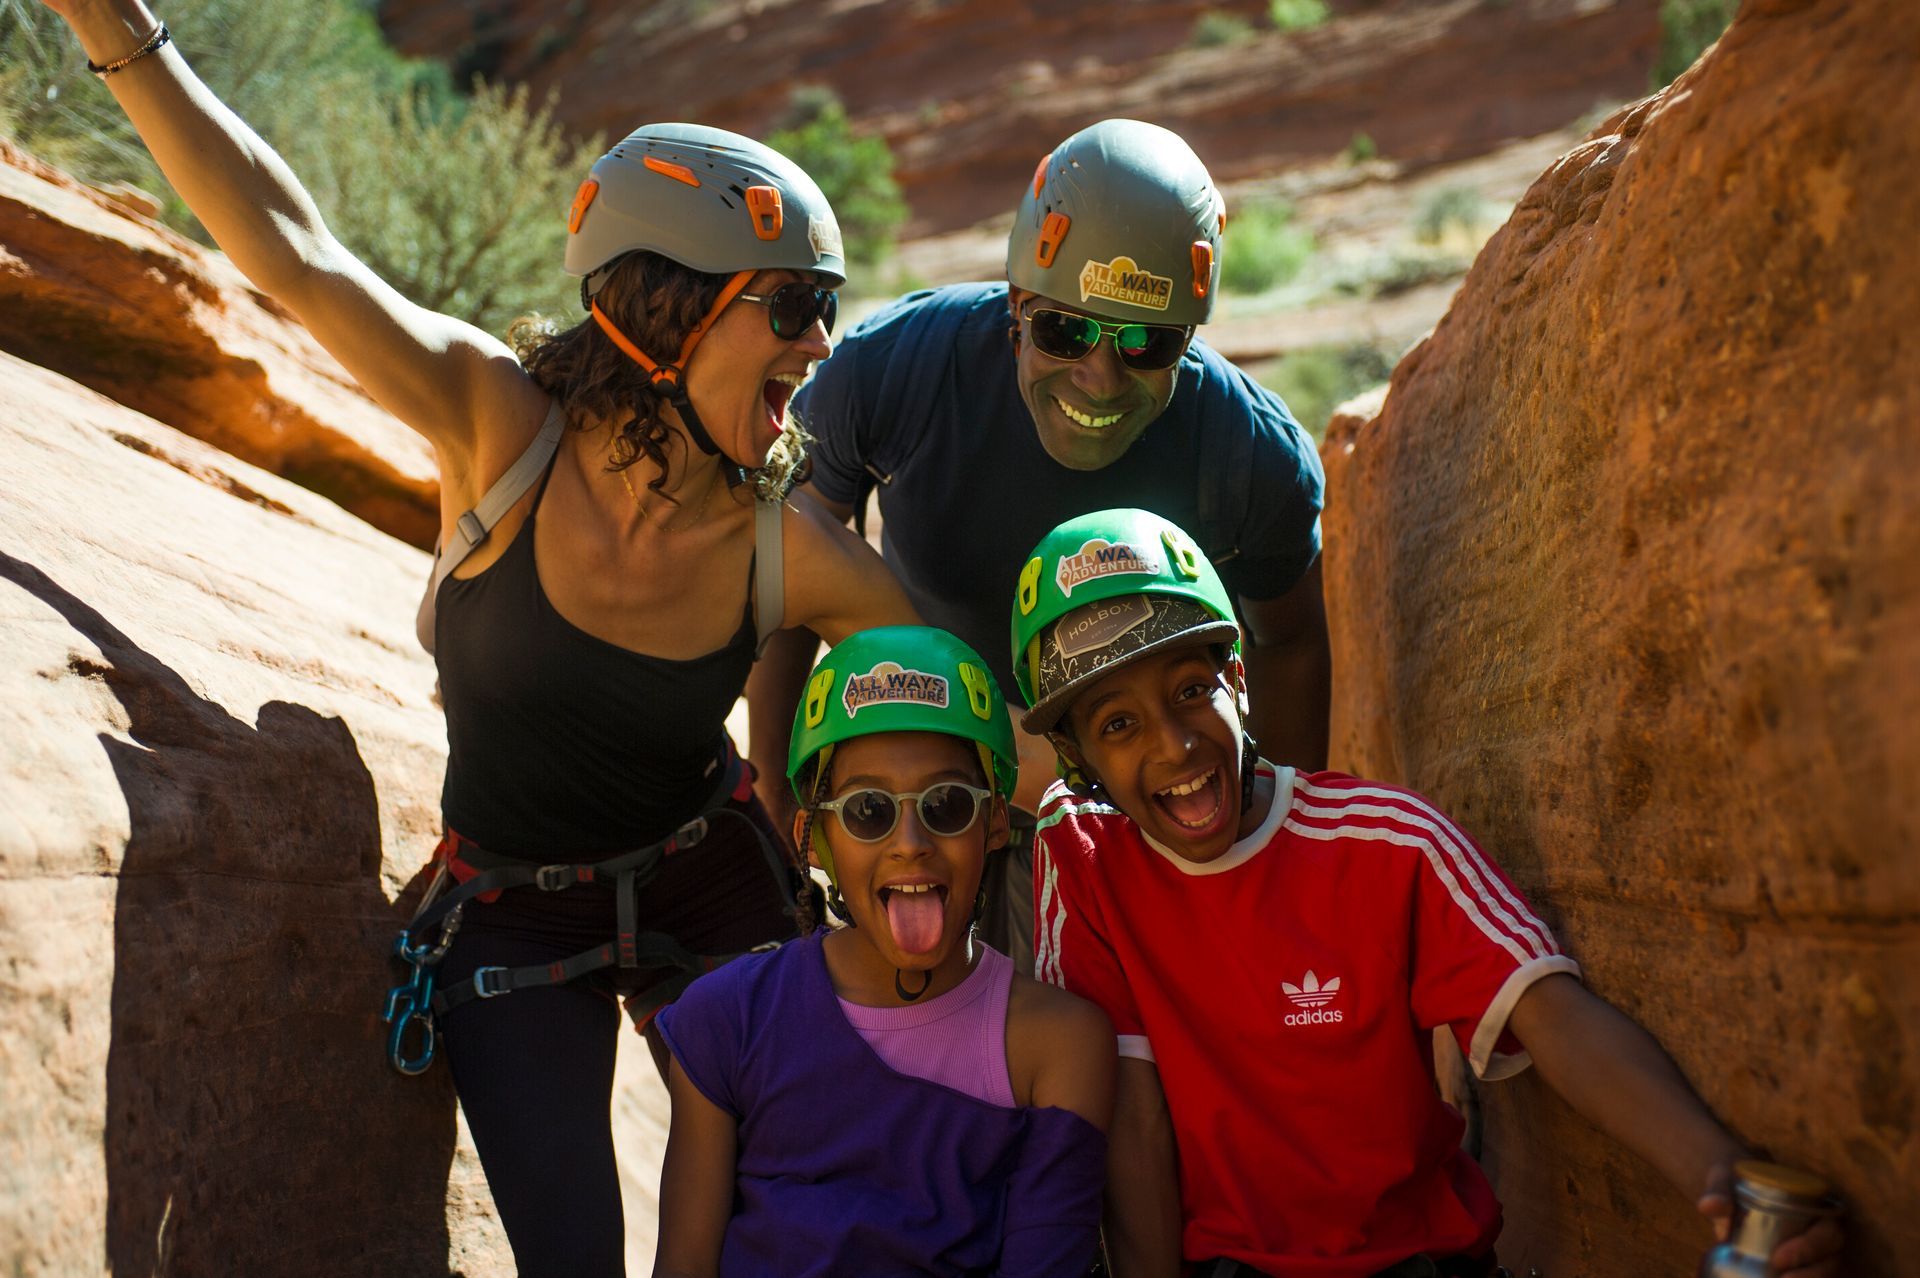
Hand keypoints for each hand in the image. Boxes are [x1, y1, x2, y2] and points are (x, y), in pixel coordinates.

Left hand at [1697, 1164, 1844, 1277]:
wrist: (1733, 1190)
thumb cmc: (1735, 1180)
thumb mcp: (1725, 1179)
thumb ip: (1718, 1190)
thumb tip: (1709, 1206)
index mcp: (1815, 1206)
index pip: (1828, 1231)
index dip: (1810, 1248)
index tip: (1778, 1259)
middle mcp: (1822, 1230)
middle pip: (1831, 1258)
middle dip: (1811, 1273)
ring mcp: (1816, 1250)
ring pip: (1827, 1271)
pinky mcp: (1803, 1263)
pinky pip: (1812, 1274)